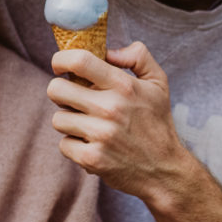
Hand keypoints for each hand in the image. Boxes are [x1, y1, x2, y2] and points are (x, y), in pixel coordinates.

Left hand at [47, 42, 189, 201]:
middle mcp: (110, 108)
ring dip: (69, 122)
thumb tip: (108, 51)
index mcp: (124, 86)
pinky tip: (92, 145)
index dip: (61, 60)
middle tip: (72, 99)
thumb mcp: (158, 83)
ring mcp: (100, 135)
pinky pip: (64, 144)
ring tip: (89, 126)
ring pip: (58, 119)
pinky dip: (74, 146)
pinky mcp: (92, 159)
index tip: (60, 66)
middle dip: (59, 92)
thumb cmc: (158, 124)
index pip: (79, 61)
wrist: (165, 171)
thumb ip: (138, 57)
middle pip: (56, 90)